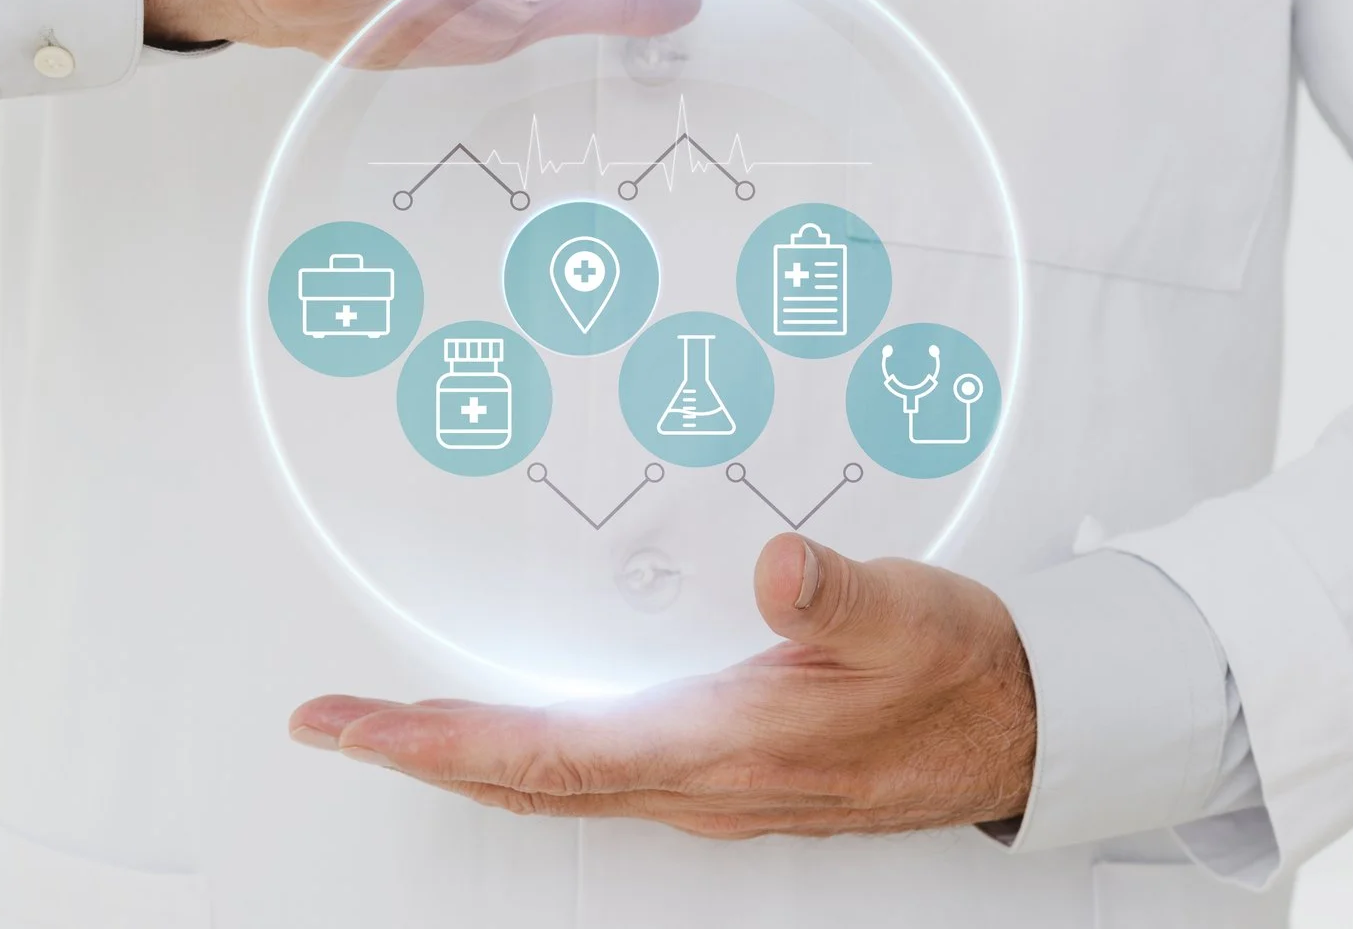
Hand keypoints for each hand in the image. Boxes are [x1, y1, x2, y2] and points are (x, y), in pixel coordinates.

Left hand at [288, 534, 1037, 837]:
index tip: (352, 725)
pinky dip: (525, 751)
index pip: (542, 755)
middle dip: (415, 748)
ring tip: (391, 723)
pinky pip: (592, 774)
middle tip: (330, 721)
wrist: (1022, 730)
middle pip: (522, 778)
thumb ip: (831, 591)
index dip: (434, 742)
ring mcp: (707, 787)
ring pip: (552, 782)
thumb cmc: (958, 676)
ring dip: (462, 752)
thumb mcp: (902, 613)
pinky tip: (511, 727)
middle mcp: (698, 784)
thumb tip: (774, 564)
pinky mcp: (723, 773)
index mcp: (721, 749)